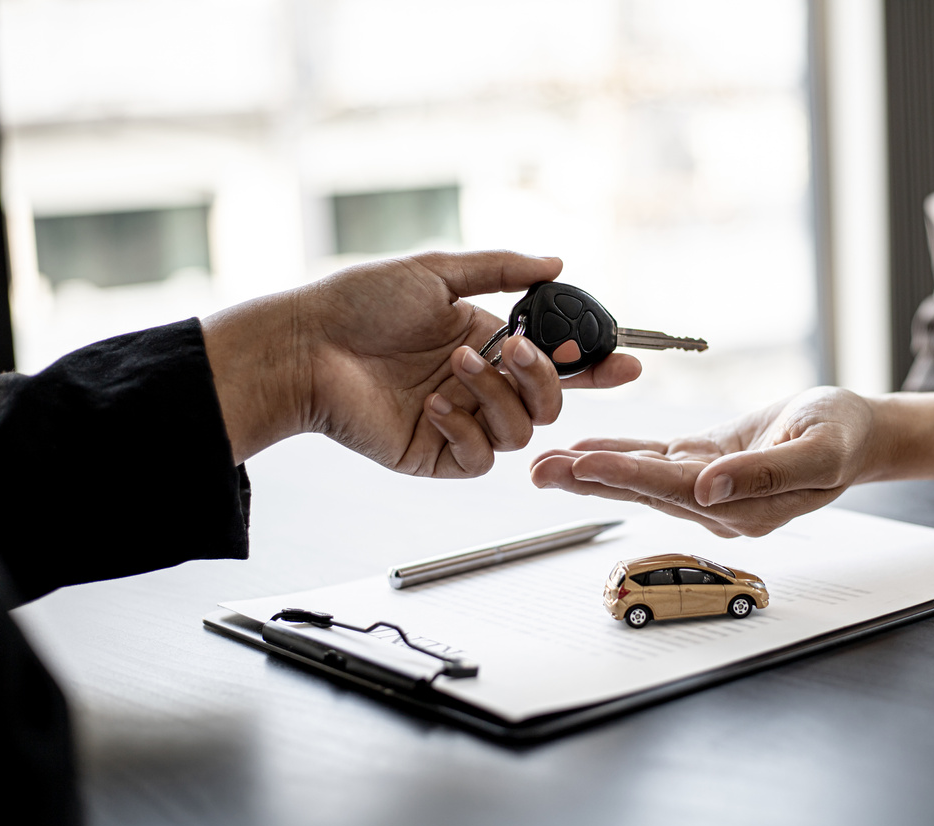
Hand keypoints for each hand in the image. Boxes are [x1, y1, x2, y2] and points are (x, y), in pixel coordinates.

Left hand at [204, 250, 641, 475]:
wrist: (305, 345)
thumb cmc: (359, 303)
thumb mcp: (438, 271)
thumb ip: (502, 270)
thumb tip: (557, 262)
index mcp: (488, 342)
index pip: (558, 361)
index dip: (596, 365)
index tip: (627, 362)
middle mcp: (482, 384)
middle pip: (550, 402)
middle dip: (545, 376)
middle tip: (516, 350)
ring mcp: (462, 422)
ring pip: (523, 432)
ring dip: (500, 396)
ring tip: (456, 365)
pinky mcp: (438, 454)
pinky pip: (483, 456)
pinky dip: (468, 429)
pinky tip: (437, 404)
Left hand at [531, 387, 877, 536]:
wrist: (858, 432)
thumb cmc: (845, 435)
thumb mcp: (819, 451)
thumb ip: (767, 474)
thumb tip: (710, 489)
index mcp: (744, 508)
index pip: (673, 490)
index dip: (626, 476)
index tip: (583, 465)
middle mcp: (717, 504)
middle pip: (643, 489)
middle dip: (588, 479)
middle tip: (537, 471)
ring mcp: (708, 486)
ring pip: (641, 475)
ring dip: (592, 469)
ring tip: (545, 463)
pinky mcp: (705, 462)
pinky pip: (654, 457)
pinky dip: (619, 452)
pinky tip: (583, 449)